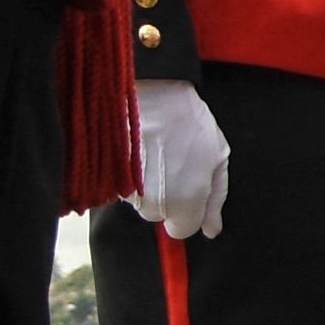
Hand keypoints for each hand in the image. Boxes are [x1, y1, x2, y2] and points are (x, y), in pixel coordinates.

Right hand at [132, 76, 231, 239]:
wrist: (147, 93)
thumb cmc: (186, 121)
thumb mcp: (217, 157)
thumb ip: (216, 198)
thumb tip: (212, 231)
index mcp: (186, 203)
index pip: (181, 230)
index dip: (185, 210)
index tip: (184, 189)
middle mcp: (155, 205)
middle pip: (157, 216)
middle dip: (163, 196)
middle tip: (167, 163)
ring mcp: (128, 194)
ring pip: (137, 202)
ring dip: (143, 184)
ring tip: (150, 152)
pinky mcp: (107, 180)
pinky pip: (119, 188)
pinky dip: (125, 174)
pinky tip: (134, 151)